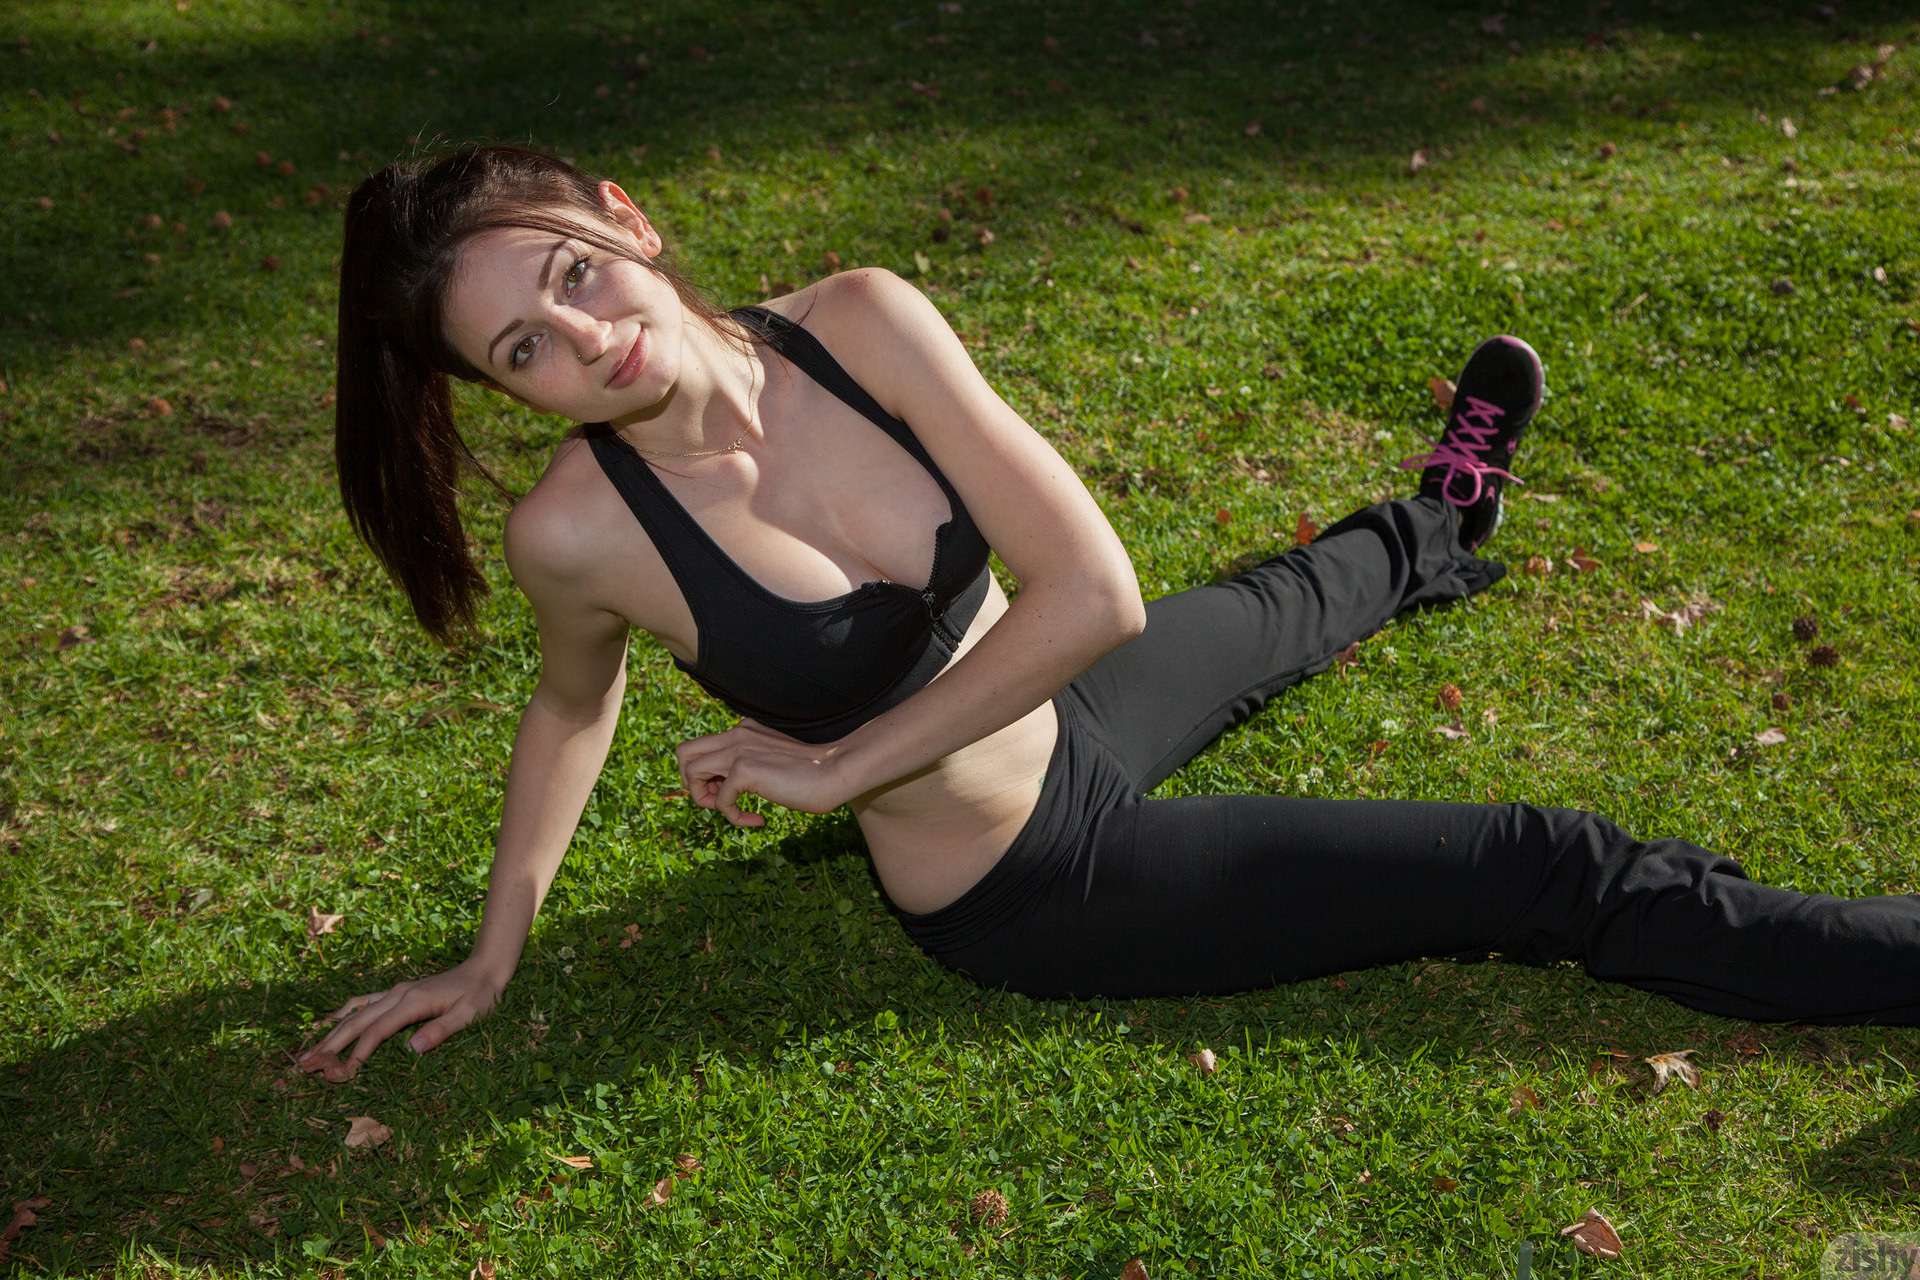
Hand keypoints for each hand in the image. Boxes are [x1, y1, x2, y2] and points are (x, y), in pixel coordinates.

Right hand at [294, 959, 504, 1080]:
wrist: (484, 969)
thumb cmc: (481, 995)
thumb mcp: (469, 1014)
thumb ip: (441, 1030)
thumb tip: (411, 1050)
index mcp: (413, 1002)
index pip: (378, 1030)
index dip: (359, 1051)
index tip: (341, 1072)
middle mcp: (398, 994)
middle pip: (358, 1021)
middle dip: (331, 1043)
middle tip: (305, 1064)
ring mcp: (396, 991)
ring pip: (355, 1011)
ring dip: (332, 1031)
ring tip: (309, 1050)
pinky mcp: (398, 993)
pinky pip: (363, 1002)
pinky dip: (344, 1013)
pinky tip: (329, 1022)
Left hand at [674, 717, 857, 826]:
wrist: (837, 772)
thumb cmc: (813, 774)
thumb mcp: (773, 762)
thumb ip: (752, 764)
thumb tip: (730, 787)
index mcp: (743, 730)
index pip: (702, 747)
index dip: (708, 776)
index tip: (730, 793)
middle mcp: (736, 734)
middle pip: (683, 752)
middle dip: (691, 782)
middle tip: (716, 800)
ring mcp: (738, 749)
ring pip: (689, 771)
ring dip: (705, 799)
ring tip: (732, 811)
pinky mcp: (743, 770)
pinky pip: (719, 800)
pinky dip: (734, 818)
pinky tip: (759, 821)